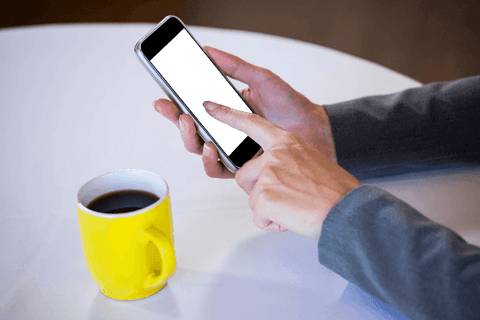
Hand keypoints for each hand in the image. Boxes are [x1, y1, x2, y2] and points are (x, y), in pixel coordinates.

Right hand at [154, 46, 335, 178]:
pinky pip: (218, 169)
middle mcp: (226, 131)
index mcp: (226, 110)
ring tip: (192, 126)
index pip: (194, 109)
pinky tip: (210, 148)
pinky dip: (210, 160)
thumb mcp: (261, 79)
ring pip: (199, 150)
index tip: (162, 99)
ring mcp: (232, 149)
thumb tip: (207, 51)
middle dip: (178, 122)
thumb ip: (234, 66)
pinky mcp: (242, 167)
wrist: (315, 130)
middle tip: (177, 112)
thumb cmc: (291, 105)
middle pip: (191, 131)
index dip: (175, 106)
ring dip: (190, 139)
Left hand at [203, 101, 360, 240]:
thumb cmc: (334, 191)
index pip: (252, 124)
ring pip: (253, 198)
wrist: (348, 211)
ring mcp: (268, 175)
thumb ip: (286, 162)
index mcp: (286, 142)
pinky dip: (274, 223)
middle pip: (244, 175)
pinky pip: (259, 217)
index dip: (229, 116)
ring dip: (269, 209)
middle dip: (259, 191)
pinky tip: (293, 217)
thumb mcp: (310, 163)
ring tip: (295, 207)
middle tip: (288, 196)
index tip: (209, 107)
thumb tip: (270, 176)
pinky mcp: (265, 197)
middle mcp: (275, 155)